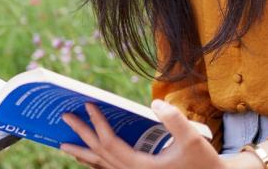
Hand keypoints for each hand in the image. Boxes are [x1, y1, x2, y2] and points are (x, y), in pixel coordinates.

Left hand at [60, 100, 225, 168]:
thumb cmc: (204, 163)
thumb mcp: (192, 140)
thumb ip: (174, 120)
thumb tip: (155, 103)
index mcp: (140, 166)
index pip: (110, 142)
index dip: (97, 123)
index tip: (88, 105)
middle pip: (99, 153)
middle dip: (80, 134)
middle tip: (64, 117)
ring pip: (100, 165)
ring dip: (82, 152)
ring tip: (63, 142)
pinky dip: (94, 163)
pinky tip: (87, 157)